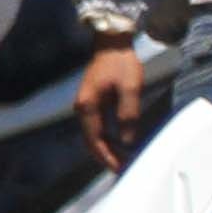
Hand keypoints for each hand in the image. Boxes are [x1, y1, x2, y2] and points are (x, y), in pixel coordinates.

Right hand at [74, 43, 143, 175]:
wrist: (112, 43)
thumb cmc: (121, 63)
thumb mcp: (130, 88)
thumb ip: (128, 114)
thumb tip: (127, 139)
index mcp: (87, 106)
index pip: (95, 139)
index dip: (106, 156)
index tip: (118, 168)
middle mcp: (82, 108)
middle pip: (90, 140)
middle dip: (105, 156)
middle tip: (121, 169)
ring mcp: (85, 105)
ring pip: (93, 135)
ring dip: (105, 148)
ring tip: (121, 160)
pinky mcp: (92, 102)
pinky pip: (97, 126)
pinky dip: (105, 138)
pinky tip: (118, 144)